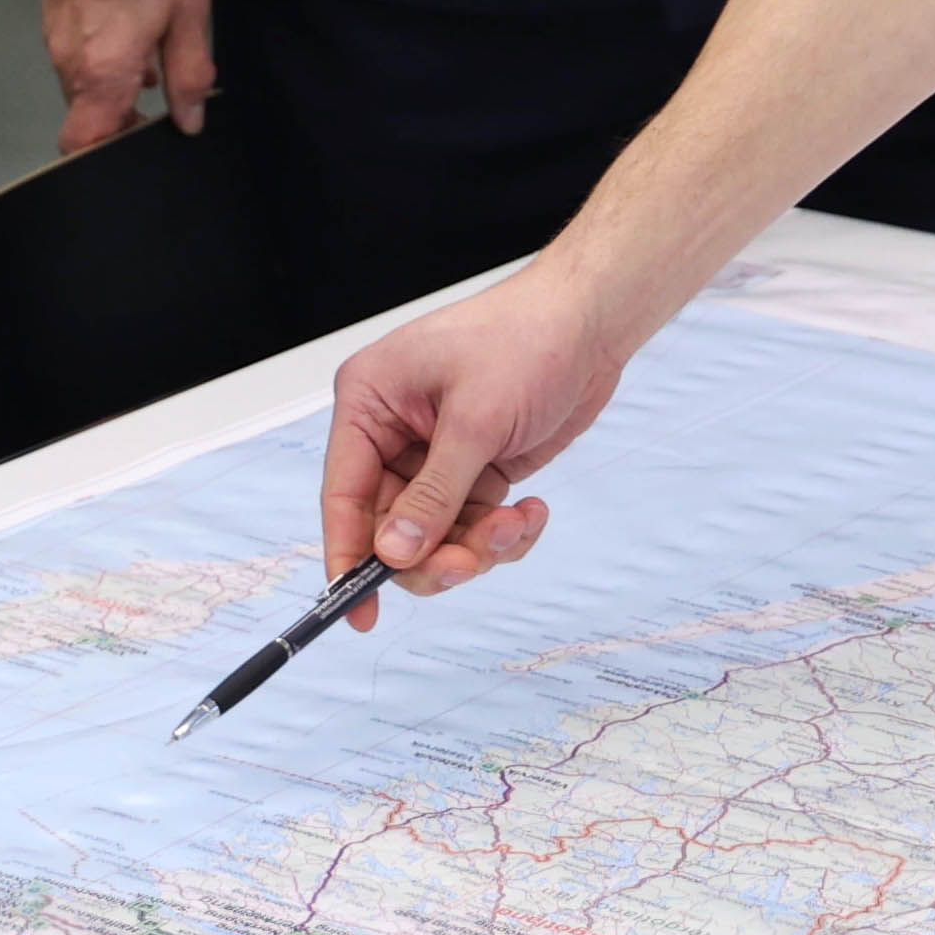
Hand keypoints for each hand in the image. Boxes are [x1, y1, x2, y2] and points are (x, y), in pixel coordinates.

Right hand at [42, 0, 215, 151]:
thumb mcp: (189, 17)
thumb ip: (189, 76)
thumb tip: (189, 121)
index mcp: (102, 70)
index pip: (81, 141)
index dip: (106, 152)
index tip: (139, 136)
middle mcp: (69, 58)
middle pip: (84, 111)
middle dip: (117, 111)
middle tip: (158, 92)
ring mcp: (56, 32)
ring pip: (78, 79)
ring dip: (109, 79)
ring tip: (150, 54)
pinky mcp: (52, 8)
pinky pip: (72, 50)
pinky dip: (97, 53)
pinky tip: (129, 30)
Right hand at [317, 265, 616, 614]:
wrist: (590, 322)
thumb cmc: (526, 339)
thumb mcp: (476, 420)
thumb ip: (434, 495)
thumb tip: (393, 555)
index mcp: (370, 403)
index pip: (344, 494)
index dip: (347, 557)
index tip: (358, 613)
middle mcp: (394, 433)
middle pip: (391, 529)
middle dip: (434, 554)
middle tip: (473, 563)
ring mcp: (436, 455)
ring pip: (435, 538)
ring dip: (476, 546)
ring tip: (517, 524)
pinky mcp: (476, 470)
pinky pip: (472, 528)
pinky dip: (502, 534)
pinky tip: (532, 512)